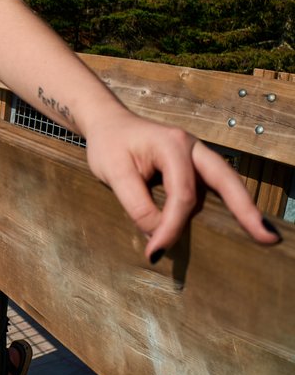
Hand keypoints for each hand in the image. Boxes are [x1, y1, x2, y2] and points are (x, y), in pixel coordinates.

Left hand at [84, 107, 281, 259]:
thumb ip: (136, 204)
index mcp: (172, 145)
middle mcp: (192, 147)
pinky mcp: (195, 166)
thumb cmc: (109, 145)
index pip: (182, 194)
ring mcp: (197, 155)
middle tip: (266, 237)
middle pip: (226, 180)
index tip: (156, 251)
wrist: (108, 123)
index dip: (172, 226)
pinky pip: (217, 185)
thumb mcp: (114, 174)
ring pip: (227, 182)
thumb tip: (158, 235)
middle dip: (246, 209)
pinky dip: (231, 203)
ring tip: (264, 234)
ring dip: (244, 207)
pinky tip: (242, 222)